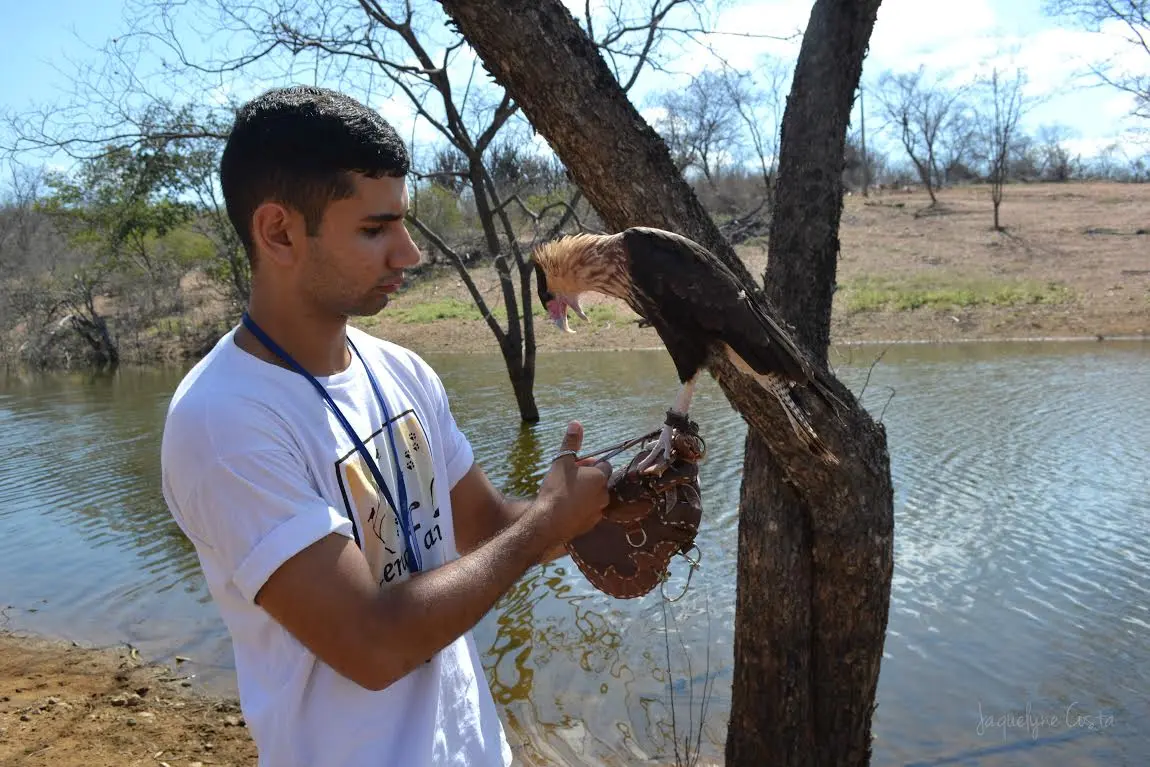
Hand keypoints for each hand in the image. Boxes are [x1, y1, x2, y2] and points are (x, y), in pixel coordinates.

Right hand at [533, 421, 610, 543]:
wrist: (548, 522)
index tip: (576, 465)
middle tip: (568, 478)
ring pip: (595, 497)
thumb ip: (571, 443)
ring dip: (585, 493)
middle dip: (588, 478)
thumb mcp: (562, 462)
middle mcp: (604, 494)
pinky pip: (590, 511)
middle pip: (599, 481)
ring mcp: (599, 511)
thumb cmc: (557, 488)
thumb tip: (576, 423)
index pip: (603, 464)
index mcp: (600, 477)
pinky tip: (567, 508)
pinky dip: (582, 508)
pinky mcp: (592, 524)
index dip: (590, 463)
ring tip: (566, 494)